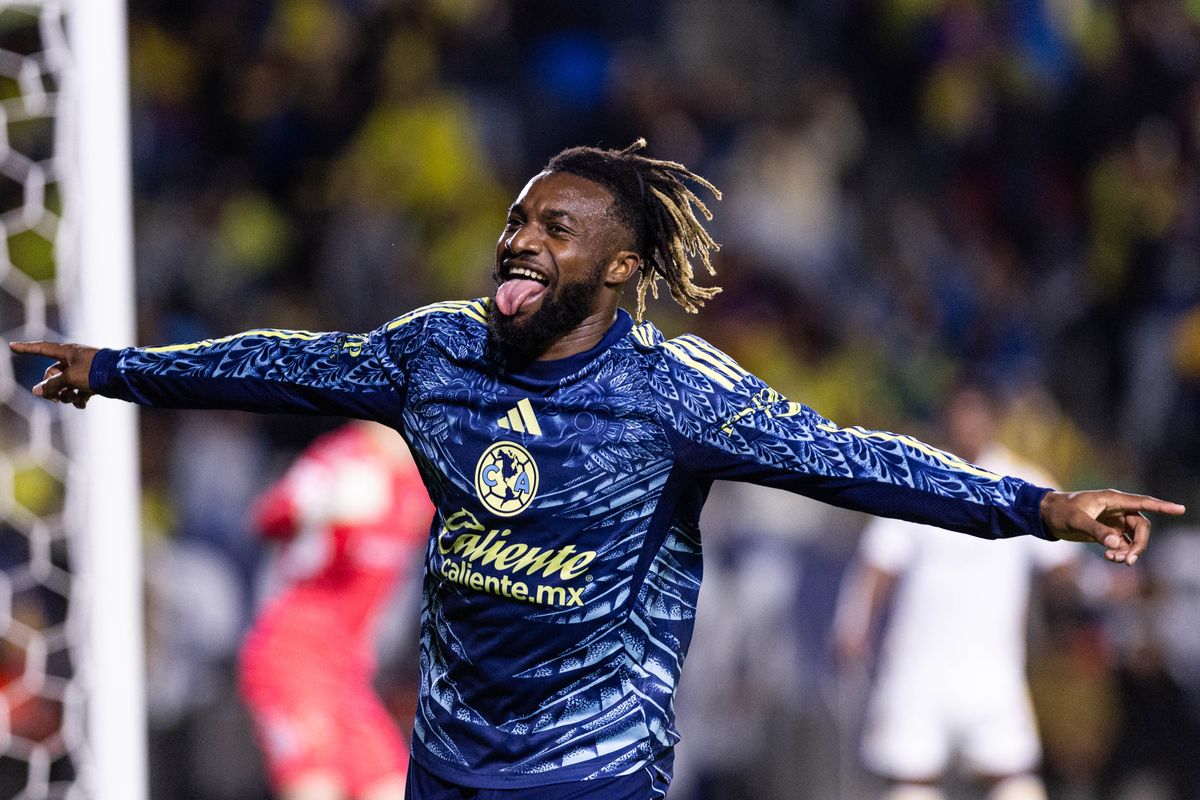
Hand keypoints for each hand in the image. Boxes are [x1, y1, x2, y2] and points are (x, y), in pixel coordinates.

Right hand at [8, 340, 98, 408]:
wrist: (123, 376)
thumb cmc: (96, 371)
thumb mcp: (70, 377)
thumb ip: (52, 384)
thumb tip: (37, 391)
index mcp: (67, 351)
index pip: (41, 349)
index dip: (26, 349)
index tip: (12, 346)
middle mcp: (74, 359)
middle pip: (52, 374)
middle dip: (53, 388)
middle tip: (57, 399)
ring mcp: (83, 370)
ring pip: (66, 384)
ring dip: (67, 395)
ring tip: (75, 399)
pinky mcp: (93, 380)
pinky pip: (79, 390)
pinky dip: (79, 398)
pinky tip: (83, 404)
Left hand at [1040, 489, 1185, 564]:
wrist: (1046, 515)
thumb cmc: (1060, 511)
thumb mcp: (1076, 520)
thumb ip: (1096, 531)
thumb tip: (1117, 544)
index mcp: (1113, 499)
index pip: (1143, 502)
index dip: (1163, 507)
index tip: (1180, 509)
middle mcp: (1118, 509)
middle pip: (1142, 527)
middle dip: (1139, 545)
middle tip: (1127, 559)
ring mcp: (1114, 521)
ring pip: (1134, 538)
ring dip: (1129, 551)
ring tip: (1113, 559)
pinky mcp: (1109, 532)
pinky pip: (1124, 544)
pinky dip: (1121, 553)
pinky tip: (1110, 558)